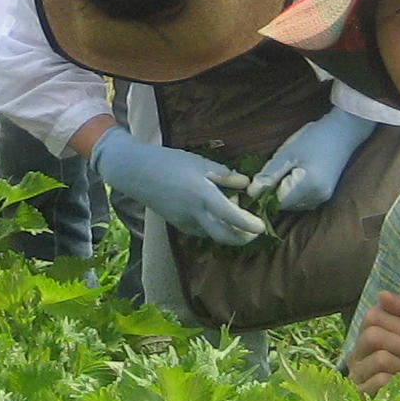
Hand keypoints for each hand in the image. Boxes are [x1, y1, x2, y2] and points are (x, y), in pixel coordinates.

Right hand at [91, 126, 266, 245]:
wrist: (137, 173)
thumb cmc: (170, 162)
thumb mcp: (200, 163)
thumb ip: (225, 175)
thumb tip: (246, 184)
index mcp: (202, 195)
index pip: (232, 216)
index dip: (249, 224)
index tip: (262, 227)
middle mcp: (194, 213)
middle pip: (224, 237)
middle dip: (243, 238)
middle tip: (255, 232)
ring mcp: (185, 222)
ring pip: (213, 233)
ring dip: (228, 229)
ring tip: (234, 212)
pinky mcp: (178, 224)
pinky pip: (202, 229)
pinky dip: (213, 225)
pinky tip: (215, 212)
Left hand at [246, 106, 376, 215]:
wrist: (343, 132)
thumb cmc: (313, 138)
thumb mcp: (287, 154)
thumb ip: (269, 175)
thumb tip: (251, 193)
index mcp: (307, 187)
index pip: (275, 203)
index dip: (262, 196)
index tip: (255, 183)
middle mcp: (316, 198)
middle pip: (284, 206)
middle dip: (272, 194)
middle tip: (268, 174)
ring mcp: (322, 198)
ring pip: (292, 205)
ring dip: (282, 194)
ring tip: (282, 173)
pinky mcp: (325, 196)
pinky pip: (301, 201)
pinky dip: (293, 193)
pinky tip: (292, 176)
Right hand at [348, 290, 399, 393]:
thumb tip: (382, 293)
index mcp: (369, 335)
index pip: (372, 316)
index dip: (398, 325)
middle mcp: (357, 353)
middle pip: (372, 336)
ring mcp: (357, 376)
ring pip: (380, 359)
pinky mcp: (362, 397)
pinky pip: (381, 381)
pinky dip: (399, 383)